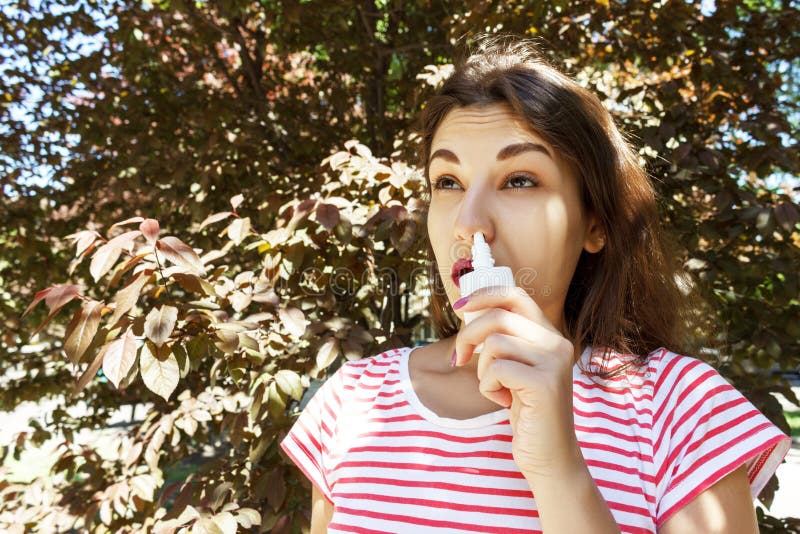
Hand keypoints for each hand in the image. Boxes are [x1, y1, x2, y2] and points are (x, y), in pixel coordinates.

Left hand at [453, 285, 582, 478]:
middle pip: (499, 316)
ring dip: (482, 368)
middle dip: (468, 336)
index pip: (516, 296)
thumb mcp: (517, 369)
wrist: (550, 456)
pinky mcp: (544, 384)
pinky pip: (496, 368)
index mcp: (551, 336)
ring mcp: (554, 362)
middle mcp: (557, 343)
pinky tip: (503, 401)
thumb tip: (470, 311)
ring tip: (496, 388)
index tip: (460, 308)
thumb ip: (506, 341)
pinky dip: (488, 386)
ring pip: (495, 343)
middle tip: (460, 359)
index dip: (484, 296)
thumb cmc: (528, 413)